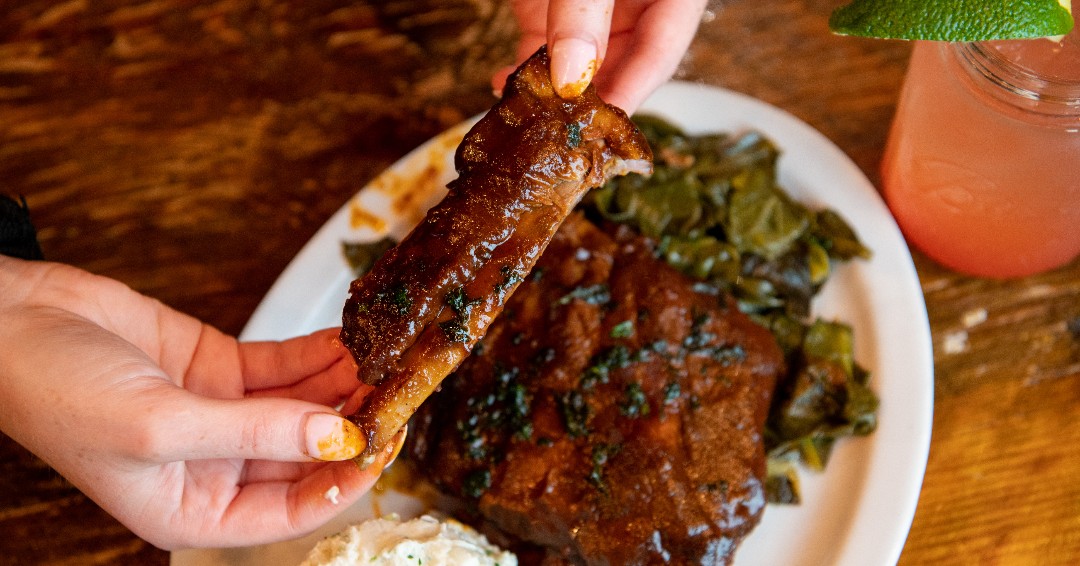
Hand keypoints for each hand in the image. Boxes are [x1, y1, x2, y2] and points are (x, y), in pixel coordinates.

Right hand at [0, 257, 390, 549]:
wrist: (11, 321)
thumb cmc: (56, 392)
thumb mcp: (161, 426)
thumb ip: (256, 434)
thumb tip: (338, 439)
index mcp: (193, 510)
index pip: (293, 510)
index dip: (345, 479)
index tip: (385, 442)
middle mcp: (213, 468)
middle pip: (306, 455)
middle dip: (353, 425)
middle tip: (397, 391)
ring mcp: (220, 415)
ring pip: (302, 406)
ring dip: (343, 384)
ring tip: (384, 358)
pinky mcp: (218, 368)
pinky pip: (283, 366)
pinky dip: (317, 353)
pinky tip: (350, 340)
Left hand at [497, 0, 708, 111]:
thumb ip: (584, 8)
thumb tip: (573, 73)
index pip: (662, 50)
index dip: (634, 90)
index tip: (603, 125)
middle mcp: (638, 1)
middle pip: (622, 61)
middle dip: (588, 97)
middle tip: (561, 134)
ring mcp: (597, 5)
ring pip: (580, 59)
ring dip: (552, 89)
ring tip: (527, 118)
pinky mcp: (555, 4)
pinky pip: (546, 44)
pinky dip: (526, 68)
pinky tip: (506, 87)